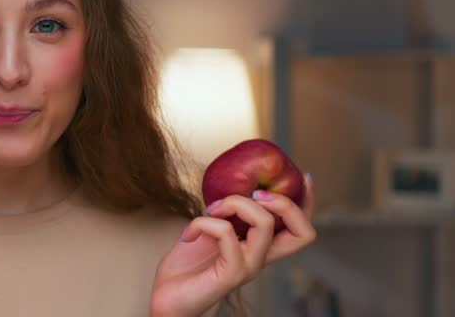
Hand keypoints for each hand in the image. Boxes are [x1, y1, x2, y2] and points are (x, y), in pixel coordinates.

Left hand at [149, 174, 315, 316]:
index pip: (299, 229)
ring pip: (263, 223)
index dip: (308, 203)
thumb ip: (226, 213)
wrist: (166, 298)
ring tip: (212, 209)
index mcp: (259, 248)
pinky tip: (189, 233)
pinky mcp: (231, 274)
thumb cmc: (186, 266)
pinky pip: (226, 233)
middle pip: (304, 232)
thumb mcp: (209, 229)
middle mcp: (260, 258)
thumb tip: (233, 184)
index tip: (304, 177)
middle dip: (284, 202)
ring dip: (235, 203)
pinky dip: (205, 222)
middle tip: (255, 194)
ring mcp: (248, 267)